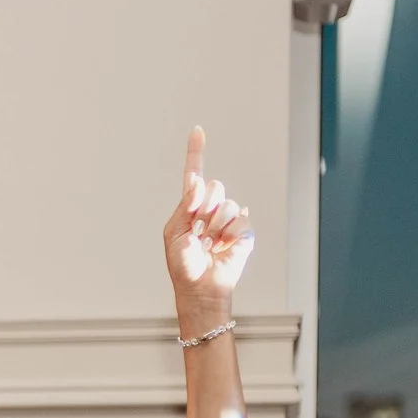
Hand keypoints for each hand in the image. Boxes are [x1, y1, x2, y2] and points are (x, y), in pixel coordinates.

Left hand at [163, 129, 251, 331]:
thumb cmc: (183, 264)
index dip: (196, 152)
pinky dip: (230, 234)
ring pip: (228, 204)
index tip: (197, 131)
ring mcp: (228, 219)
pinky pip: (241, 218)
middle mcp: (211, 209)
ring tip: (209, 244)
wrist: (200, 286)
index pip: (195, 175)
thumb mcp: (174, 234)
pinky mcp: (243, 230)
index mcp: (190, 207)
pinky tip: (223, 247)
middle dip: (205, 208)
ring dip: (216, 227)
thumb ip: (185, 206)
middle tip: (199, 232)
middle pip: (215, 186)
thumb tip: (198, 183)